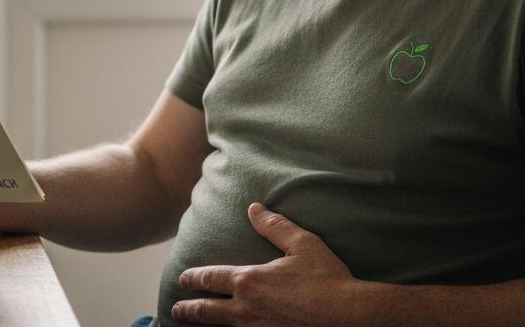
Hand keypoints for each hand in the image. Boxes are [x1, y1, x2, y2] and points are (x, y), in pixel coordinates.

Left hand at [173, 203, 359, 325]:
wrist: (348, 317)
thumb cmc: (327, 279)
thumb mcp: (302, 244)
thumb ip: (274, 225)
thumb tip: (254, 209)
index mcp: (249, 281)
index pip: (211, 278)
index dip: (193, 278)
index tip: (183, 278)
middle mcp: (245, 309)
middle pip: (206, 310)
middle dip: (189, 309)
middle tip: (176, 309)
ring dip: (203, 326)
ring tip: (191, 325)